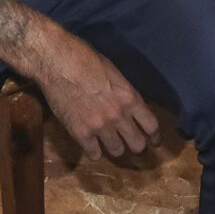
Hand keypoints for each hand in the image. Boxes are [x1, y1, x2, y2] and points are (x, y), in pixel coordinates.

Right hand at [31, 28, 159, 161]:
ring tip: (111, 144)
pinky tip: (92, 145)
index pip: (151, 125)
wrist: (59, 63)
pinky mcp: (80, 133)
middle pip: (137, 144)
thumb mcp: (114, 73)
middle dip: (137, 145)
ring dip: (115, 148)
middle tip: (132, 144)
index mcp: (130, 98)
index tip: (154, 142)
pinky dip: (94, 151)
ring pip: (117, 151)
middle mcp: (119, 116)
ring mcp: (100, 127)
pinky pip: (94, 154)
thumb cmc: (86, 59)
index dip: (154, 137)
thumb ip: (124, 93)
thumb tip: (129, 104)